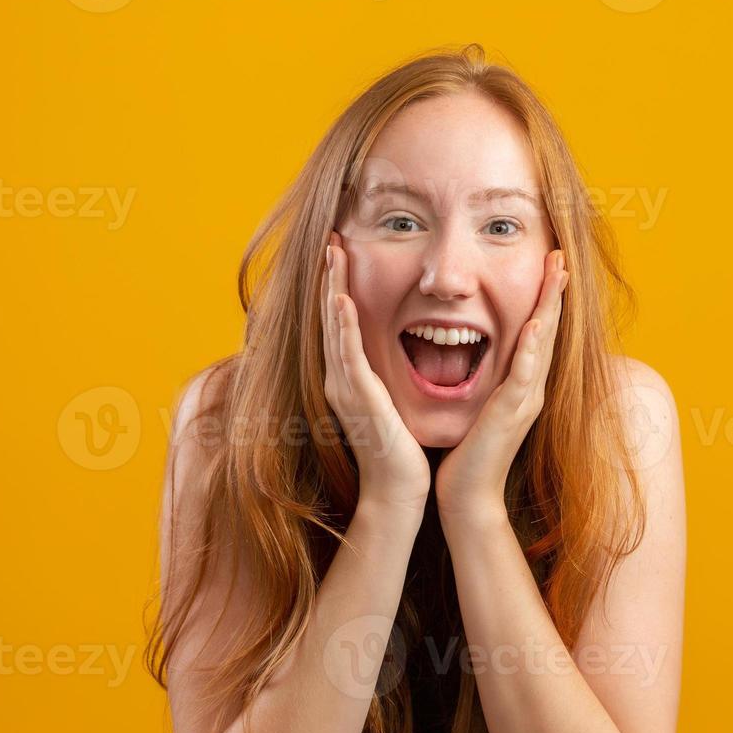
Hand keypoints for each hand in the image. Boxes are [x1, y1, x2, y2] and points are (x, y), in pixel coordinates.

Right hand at [322, 230, 430, 511]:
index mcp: (351, 380)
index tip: (342, 256)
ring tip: (333, 254)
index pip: (342, 325)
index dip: (339, 288)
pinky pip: (348, 355)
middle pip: (332, 318)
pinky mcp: (358, 398)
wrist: (397, 492)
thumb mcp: (392, 407)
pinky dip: (344, 326)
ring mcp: (346, 388)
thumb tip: (399, 362)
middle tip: (332, 240)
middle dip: (331, 278)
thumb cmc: (400, 454)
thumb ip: (388, 382)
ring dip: (333, 288)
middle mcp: (341, 379)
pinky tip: (342, 300)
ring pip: (336, 328)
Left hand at [435, 249, 567, 523]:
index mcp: (520, 386)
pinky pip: (524, 374)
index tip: (547, 266)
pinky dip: (530, 348)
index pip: (535, 333)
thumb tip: (468, 358)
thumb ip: (484, 384)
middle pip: (547, 330)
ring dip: (549, 307)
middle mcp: (529, 389)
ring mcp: (524, 400)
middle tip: (560, 255)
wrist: (468, 496)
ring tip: (556, 273)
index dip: (543, 299)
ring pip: (542, 344)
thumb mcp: (478, 409)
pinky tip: (534, 324)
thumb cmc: (467, 455)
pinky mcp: (511, 413)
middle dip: (553, 291)